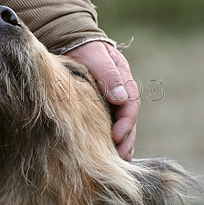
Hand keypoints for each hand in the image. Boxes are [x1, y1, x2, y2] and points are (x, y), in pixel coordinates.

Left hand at [65, 41, 139, 160]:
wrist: (72, 42)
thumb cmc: (84, 48)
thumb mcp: (96, 57)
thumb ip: (108, 75)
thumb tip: (121, 98)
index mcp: (123, 79)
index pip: (130, 104)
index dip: (126, 123)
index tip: (116, 137)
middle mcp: (121, 92)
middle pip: (129, 120)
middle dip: (126, 140)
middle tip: (120, 158)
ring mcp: (112, 100)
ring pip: (121, 125)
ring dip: (122, 144)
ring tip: (119, 162)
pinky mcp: (101, 106)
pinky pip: (109, 124)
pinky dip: (110, 139)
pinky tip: (108, 153)